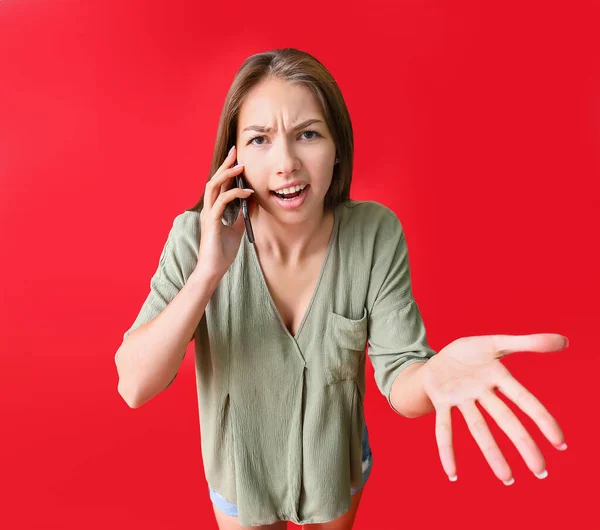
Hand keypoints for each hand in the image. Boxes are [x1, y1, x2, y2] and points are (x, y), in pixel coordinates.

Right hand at [197, 145, 254, 279]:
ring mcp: (209, 214)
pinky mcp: (211, 222)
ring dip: (227, 175)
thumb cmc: (222, 252)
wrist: (213, 270)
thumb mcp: (237, 229)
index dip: (227, 170)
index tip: (237, 157)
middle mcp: (208, 209)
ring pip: (214, 186)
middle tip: (235, 151)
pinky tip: (248, 193)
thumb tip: (254, 199)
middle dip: (225, 164)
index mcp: (213, 209)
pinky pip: (222, 202)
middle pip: (214, 179)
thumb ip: (243, 214)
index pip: (219, 184)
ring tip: (241, 167)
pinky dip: (235, 194)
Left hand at [421, 333, 568, 484]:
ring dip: (492, 453)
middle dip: (522, 444)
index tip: (560, 442)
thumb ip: (527, 343)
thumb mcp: (496, 343)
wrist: (438, 359)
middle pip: (504, 419)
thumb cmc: (470, 354)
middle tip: (540, 471)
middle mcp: (481, 392)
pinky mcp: (440, 402)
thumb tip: (564, 340)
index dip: (541, 418)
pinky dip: (446, 450)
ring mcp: (461, 399)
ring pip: (477, 427)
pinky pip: (443, 428)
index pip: (523, 399)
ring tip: (507, 479)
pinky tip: (451, 473)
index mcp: (497, 377)